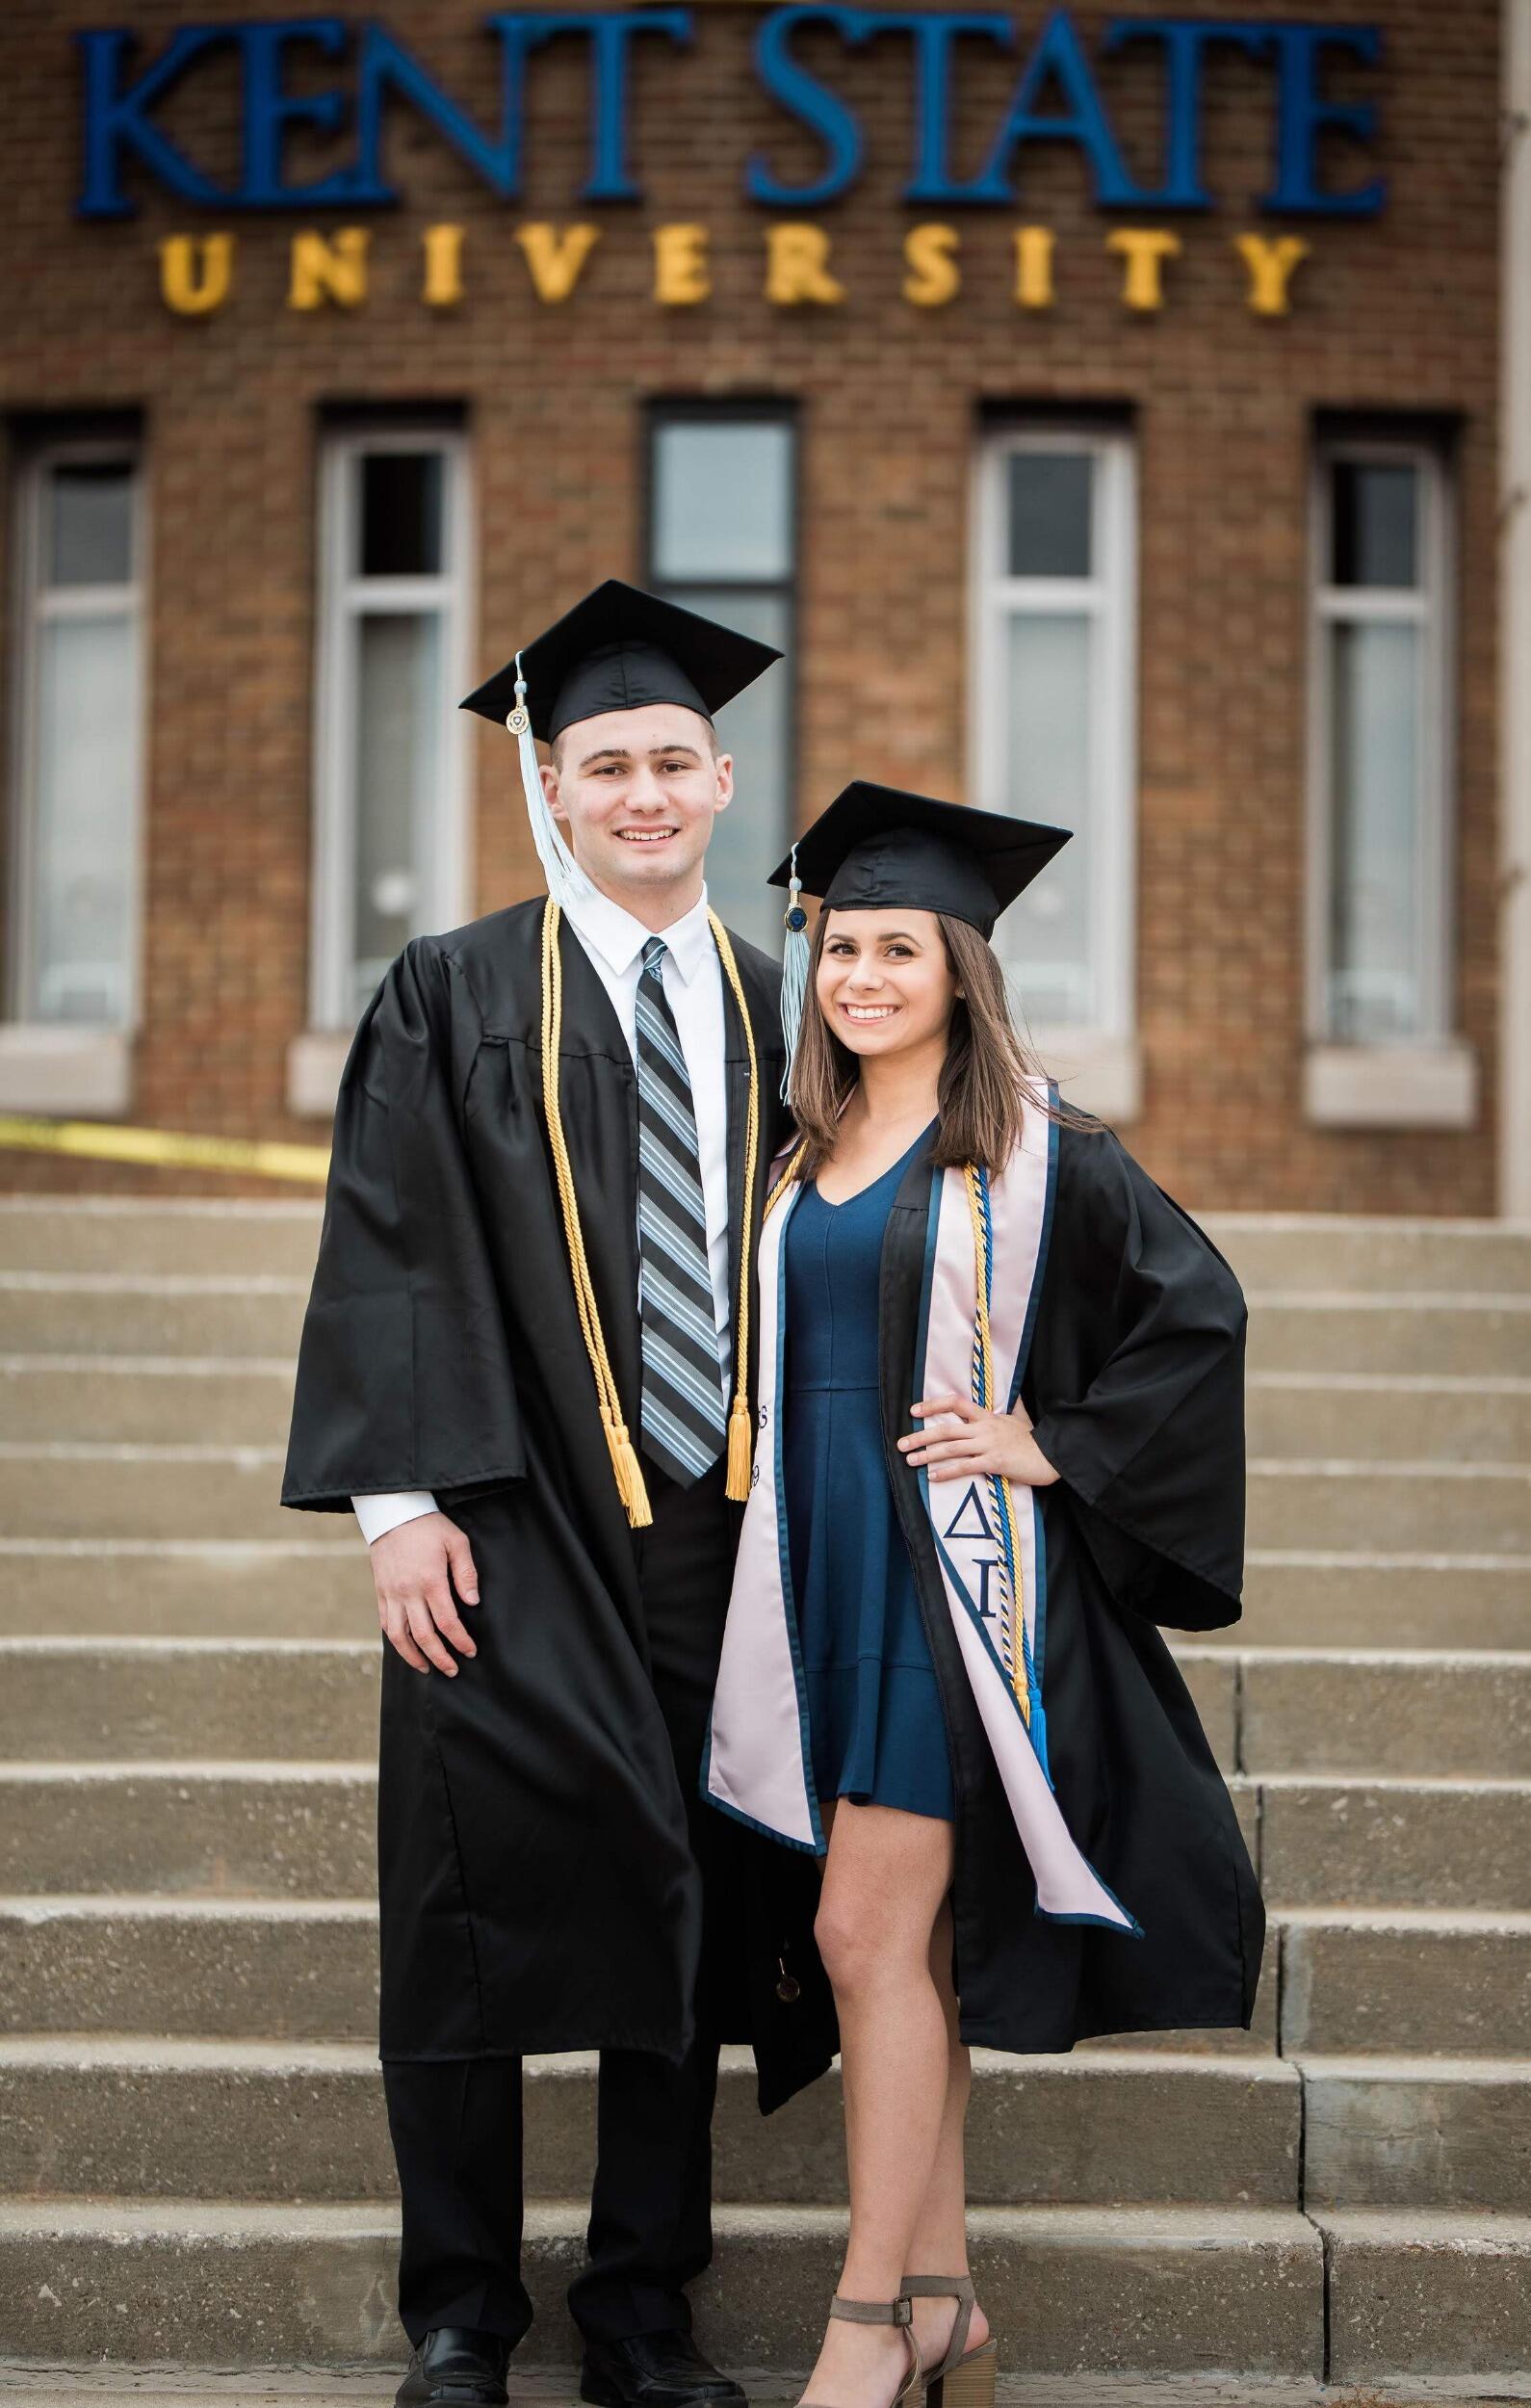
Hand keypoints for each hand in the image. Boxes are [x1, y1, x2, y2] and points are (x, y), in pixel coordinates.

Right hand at [369, 1512, 479, 1674]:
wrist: (392, 1513)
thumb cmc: (428, 1526)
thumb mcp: (456, 1541)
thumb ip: (466, 1573)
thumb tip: (473, 1603)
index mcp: (430, 1580)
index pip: (447, 1621)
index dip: (460, 1640)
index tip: (470, 1651)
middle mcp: (408, 1592)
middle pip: (424, 1636)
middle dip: (440, 1657)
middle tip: (453, 1670)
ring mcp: (391, 1594)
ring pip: (400, 1636)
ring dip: (414, 1657)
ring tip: (427, 1668)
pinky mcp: (380, 1593)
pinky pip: (386, 1625)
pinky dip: (397, 1642)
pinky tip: (408, 1649)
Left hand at [897, 1394, 1060, 1486]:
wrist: (1053, 1454)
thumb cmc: (1035, 1439)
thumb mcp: (1022, 1417)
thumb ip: (1014, 1406)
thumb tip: (1015, 1393)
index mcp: (987, 1416)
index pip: (955, 1403)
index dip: (933, 1405)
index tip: (914, 1411)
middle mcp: (984, 1428)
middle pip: (946, 1428)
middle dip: (921, 1436)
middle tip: (901, 1443)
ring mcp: (988, 1445)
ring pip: (951, 1448)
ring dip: (928, 1454)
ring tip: (910, 1460)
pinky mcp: (994, 1462)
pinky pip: (965, 1467)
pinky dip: (947, 1472)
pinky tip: (933, 1476)